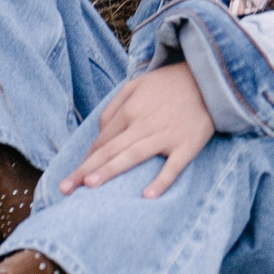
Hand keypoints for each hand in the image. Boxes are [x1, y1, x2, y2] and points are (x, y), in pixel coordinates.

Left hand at [65, 64, 215, 198]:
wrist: (208, 78)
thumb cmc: (169, 84)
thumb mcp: (136, 85)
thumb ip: (114, 107)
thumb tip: (99, 132)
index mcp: (130, 110)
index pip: (102, 140)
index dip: (87, 159)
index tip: (74, 177)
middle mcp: (143, 124)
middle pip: (109, 150)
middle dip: (85, 169)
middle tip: (65, 188)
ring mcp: (165, 135)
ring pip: (133, 156)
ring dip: (111, 170)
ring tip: (90, 185)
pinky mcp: (187, 145)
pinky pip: (173, 166)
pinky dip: (161, 180)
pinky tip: (148, 195)